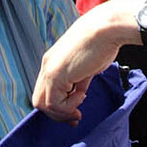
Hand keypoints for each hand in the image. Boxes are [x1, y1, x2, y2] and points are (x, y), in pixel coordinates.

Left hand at [33, 0, 130, 122]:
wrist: (106, 29)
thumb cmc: (102, 42)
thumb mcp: (87, 66)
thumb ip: (80, 79)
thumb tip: (80, 92)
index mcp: (53, 61)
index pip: (46, 90)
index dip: (59, 105)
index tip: (76, 111)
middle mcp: (47, 65)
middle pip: (39, 100)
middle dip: (57, 114)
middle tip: (75, 117)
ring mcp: (49, 70)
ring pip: (43, 104)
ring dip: (63, 111)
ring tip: (81, 103)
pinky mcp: (55, 75)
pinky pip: (54, 103)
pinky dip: (69, 105)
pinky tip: (82, 93)